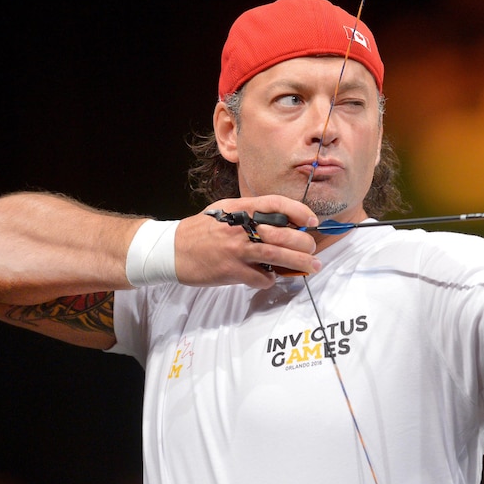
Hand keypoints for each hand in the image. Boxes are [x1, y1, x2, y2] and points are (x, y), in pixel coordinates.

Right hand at [175, 196, 321, 287]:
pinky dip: (270, 279)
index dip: (299, 211)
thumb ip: (250, 214)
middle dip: (304, 243)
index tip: (312, 220)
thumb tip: (282, 223)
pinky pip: (261, 277)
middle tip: (312, 250)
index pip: (276, 203)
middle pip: (283, 234)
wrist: (171, 249)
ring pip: (277, 255)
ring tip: (312, 266)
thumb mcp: (225, 211)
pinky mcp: (231, 270)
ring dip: (299, 263)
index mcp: (240, 208)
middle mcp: (240, 227)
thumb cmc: (201, 231)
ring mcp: (236, 249)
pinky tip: (269, 277)